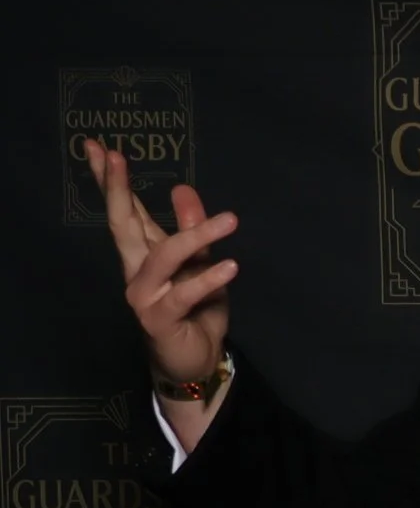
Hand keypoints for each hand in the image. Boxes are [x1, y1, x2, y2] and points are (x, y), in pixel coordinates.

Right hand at [84, 139, 236, 387]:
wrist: (196, 359)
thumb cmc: (197, 310)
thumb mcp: (200, 263)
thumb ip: (191, 229)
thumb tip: (181, 189)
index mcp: (144, 254)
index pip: (126, 211)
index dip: (112, 181)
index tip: (100, 147)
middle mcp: (137, 271)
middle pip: (122, 224)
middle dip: (115, 190)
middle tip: (113, 156)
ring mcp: (145, 295)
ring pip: (163, 257)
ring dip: (195, 236)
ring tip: (231, 220)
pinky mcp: (159, 318)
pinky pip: (184, 294)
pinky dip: (209, 279)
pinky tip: (231, 266)